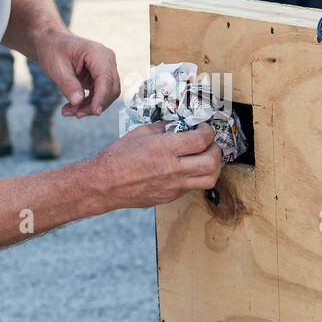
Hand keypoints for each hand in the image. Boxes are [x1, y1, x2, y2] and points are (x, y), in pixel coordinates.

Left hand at [32, 29, 120, 117]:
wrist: (52, 43)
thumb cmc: (54, 50)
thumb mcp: (56, 67)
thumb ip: (68, 84)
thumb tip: (78, 101)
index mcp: (98, 53)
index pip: (106, 79)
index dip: (102, 97)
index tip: (94, 111)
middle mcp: (107, 60)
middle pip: (110, 89)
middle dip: (94, 105)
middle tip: (74, 114)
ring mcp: (106, 69)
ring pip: (106, 96)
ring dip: (89, 107)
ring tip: (68, 111)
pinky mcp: (101, 78)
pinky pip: (99, 96)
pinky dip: (87, 104)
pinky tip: (72, 108)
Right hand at [93, 122, 223, 208]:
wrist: (105, 184)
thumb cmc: (118, 157)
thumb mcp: (141, 133)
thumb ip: (164, 128)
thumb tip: (181, 124)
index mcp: (164, 149)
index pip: (201, 140)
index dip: (208, 132)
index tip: (204, 129)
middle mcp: (172, 169)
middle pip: (212, 162)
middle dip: (216, 149)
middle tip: (210, 143)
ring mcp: (173, 186)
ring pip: (210, 179)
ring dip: (213, 167)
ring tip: (206, 158)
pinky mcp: (170, 197)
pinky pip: (193, 187)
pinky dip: (197, 176)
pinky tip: (188, 168)